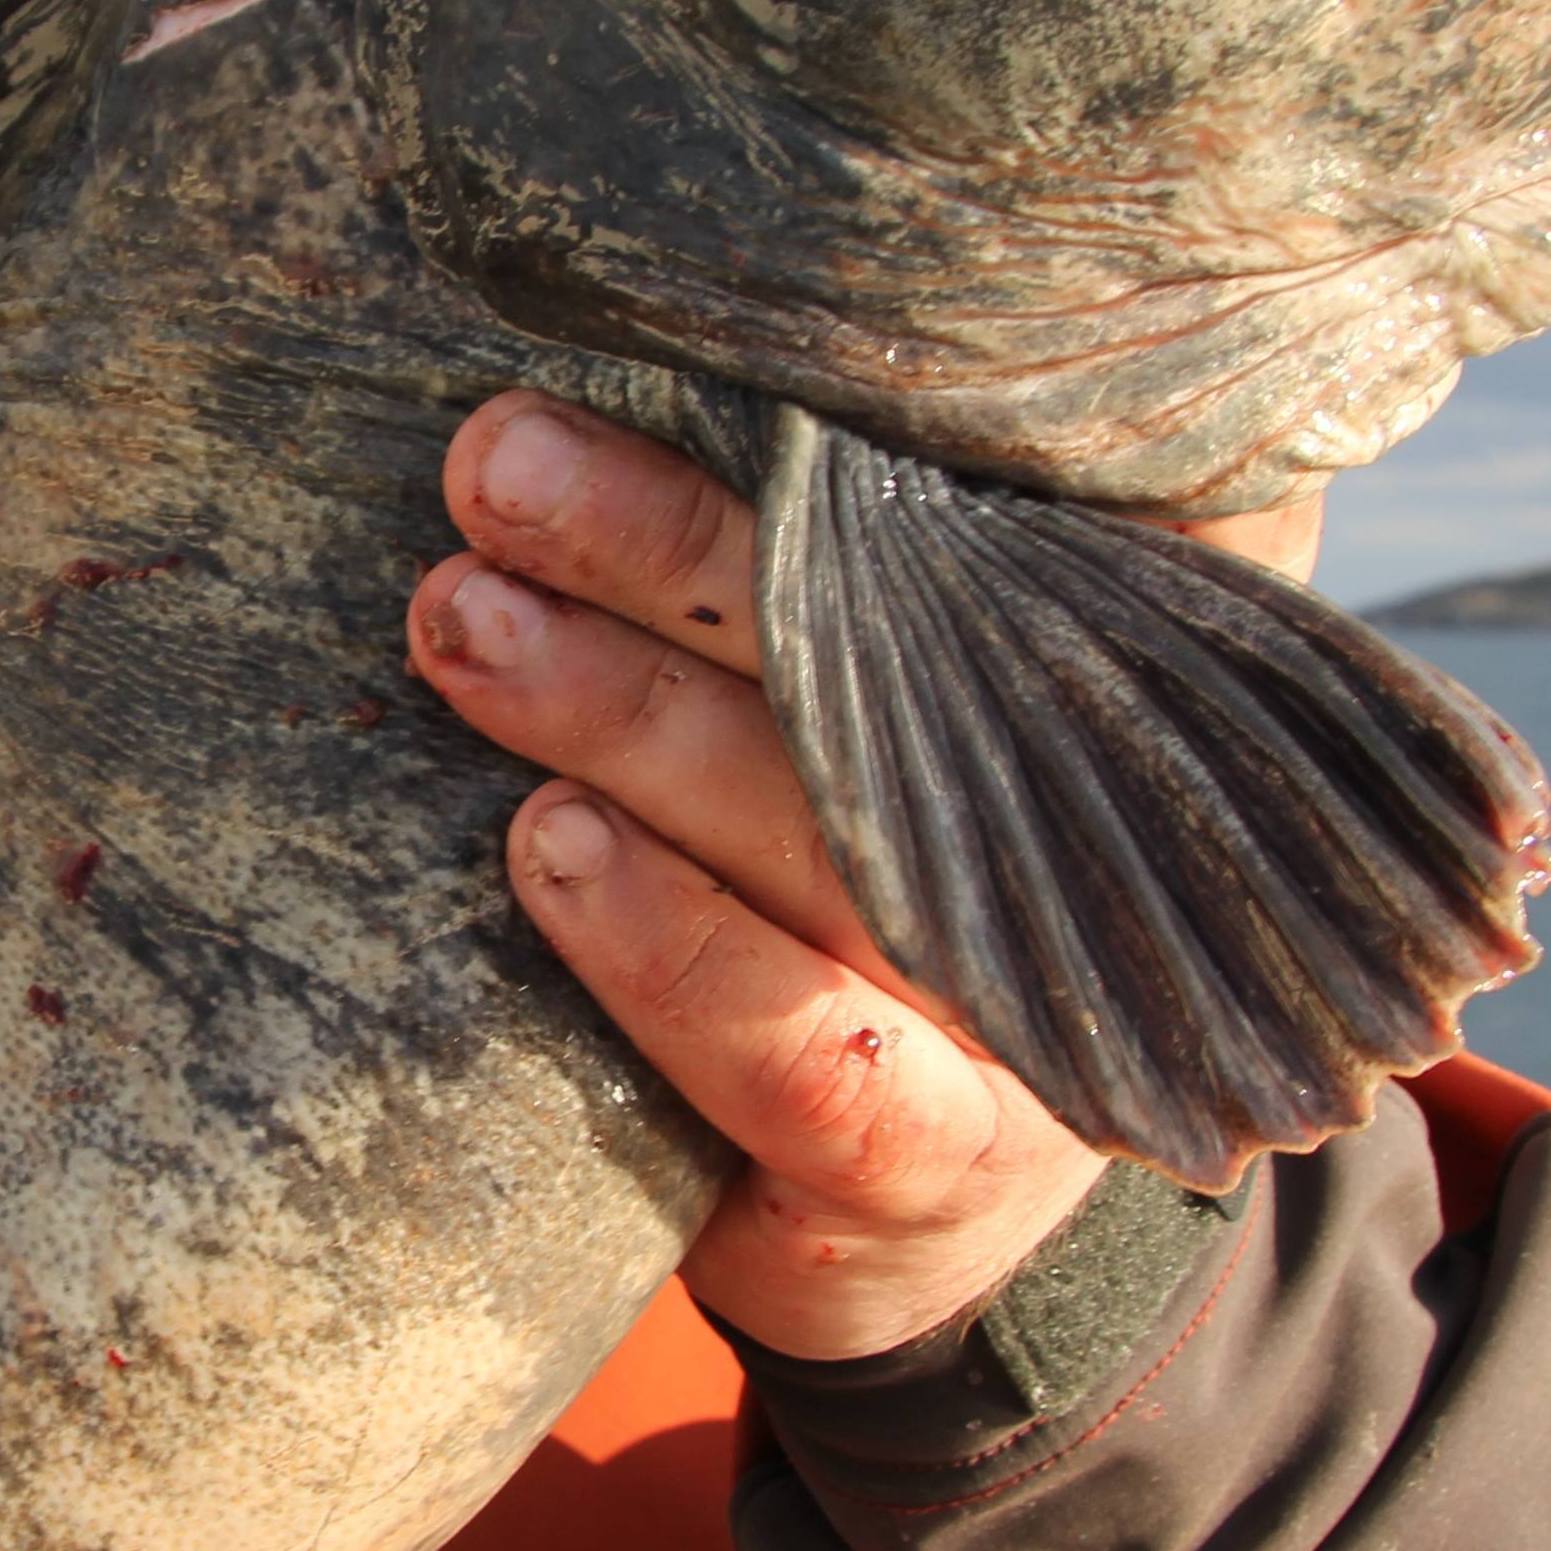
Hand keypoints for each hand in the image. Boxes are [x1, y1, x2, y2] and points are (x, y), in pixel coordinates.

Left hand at [408, 394, 1325, 1367]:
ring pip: (820, 835)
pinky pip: (800, 1051)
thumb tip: (684, 339)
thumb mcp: (895, 704)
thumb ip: (852, 563)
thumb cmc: (861, 895)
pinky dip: (671, 945)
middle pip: (882, 668)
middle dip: (672, 553)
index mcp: (1084, 686)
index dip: (825, 446)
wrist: (914, 1211)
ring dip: (625, 716)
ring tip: (466, 623)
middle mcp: (1082, 837)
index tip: (659, 352)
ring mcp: (1022, 1010)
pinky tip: (553, 848)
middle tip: (499, 463)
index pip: (975, 543)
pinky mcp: (936, 1163)